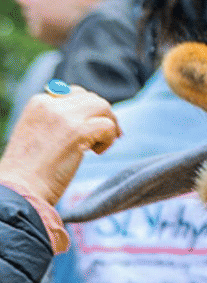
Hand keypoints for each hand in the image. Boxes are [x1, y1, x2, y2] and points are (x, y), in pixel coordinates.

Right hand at [0, 86, 120, 204]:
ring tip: (99, 146)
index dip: (88, 111)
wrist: (20, 189)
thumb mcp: (38, 133)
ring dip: (109, 125)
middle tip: (106, 136)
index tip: (92, 127)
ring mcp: (65, 116)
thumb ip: (58, 120)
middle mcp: (51, 104)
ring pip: (103, 106)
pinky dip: (109, 139)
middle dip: (103, 115)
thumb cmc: (28, 170)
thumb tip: (89, 117)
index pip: (75, 94)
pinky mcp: (78, 131)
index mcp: (39, 102)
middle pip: (92, 98)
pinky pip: (108, 126)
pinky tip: (96, 153)